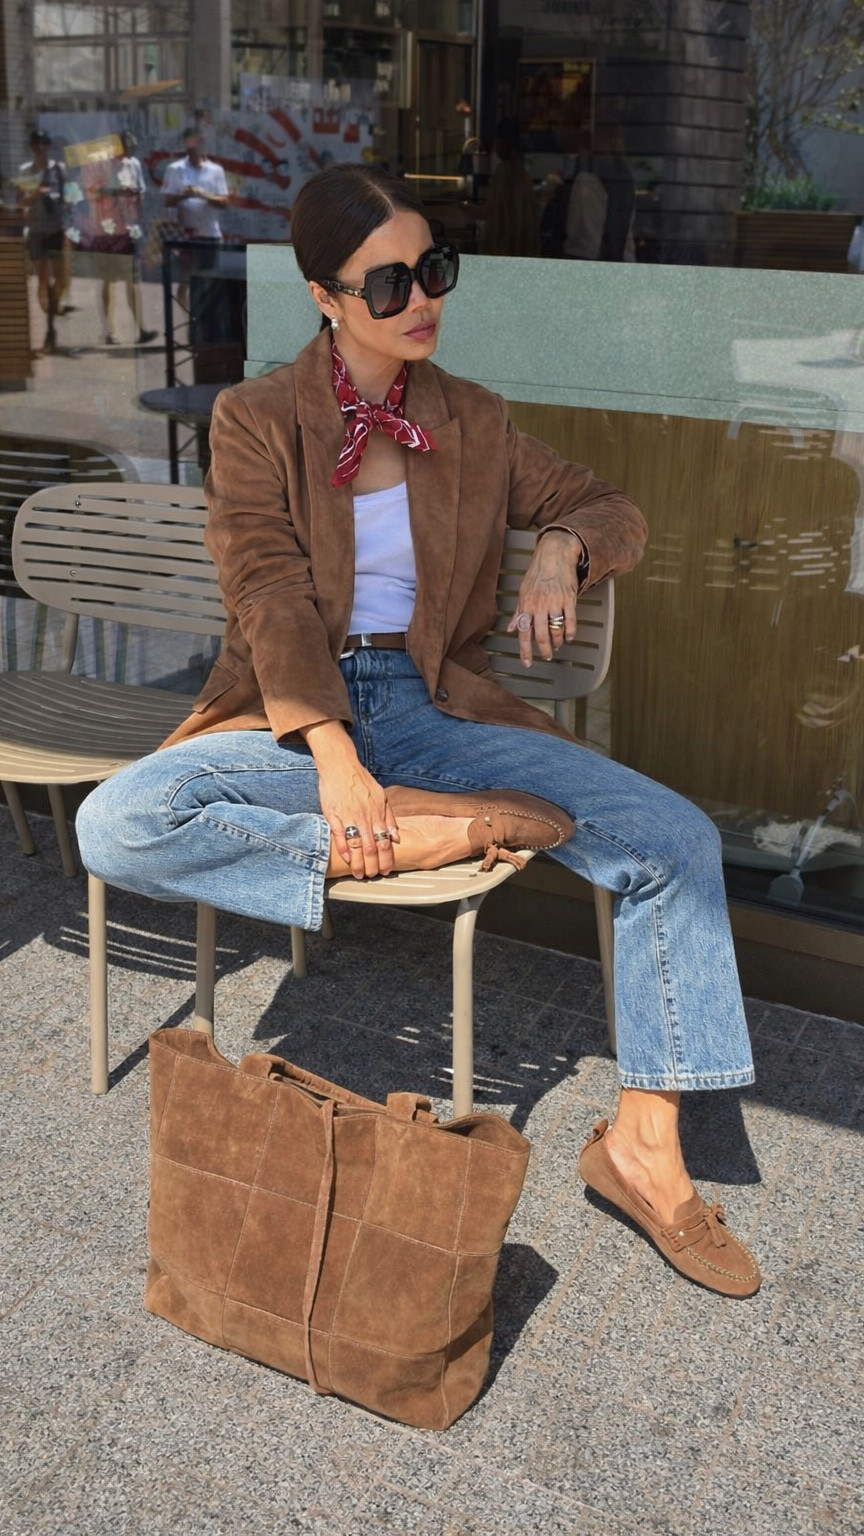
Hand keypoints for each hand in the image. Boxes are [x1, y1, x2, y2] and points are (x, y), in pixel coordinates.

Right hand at [304, 721, 399, 879]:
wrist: (340, 766)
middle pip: (372, 847)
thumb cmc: (361, 781)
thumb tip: (397, 837)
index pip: (385, 842)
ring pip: (357, 845)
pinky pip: (339, 836)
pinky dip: (343, 849)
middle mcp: (365, 817)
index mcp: (377, 814)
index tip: (386, 870)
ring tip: (359, 874)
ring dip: (359, 863)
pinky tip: (347, 859)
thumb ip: (389, 817)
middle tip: (373, 876)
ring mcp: (348, 817)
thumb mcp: (381, 796)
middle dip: (374, 865)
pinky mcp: (333, 815)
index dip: (387, 859)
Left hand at [506, 529, 582, 667]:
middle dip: (544, 650)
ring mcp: (555, 602)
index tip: (527, 662)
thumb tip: (510, 628)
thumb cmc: (537, 572)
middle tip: (546, 656)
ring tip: (557, 645)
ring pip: (556, 630)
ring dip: (557, 642)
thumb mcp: (523, 591)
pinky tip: (569, 637)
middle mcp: (539, 605)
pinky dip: (570, 632)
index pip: (524, 633)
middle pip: (541, 635)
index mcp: (526, 604)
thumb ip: (518, 612)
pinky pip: (571, 621)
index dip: (525, 650)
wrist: (554, 554)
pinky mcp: (569, 598)